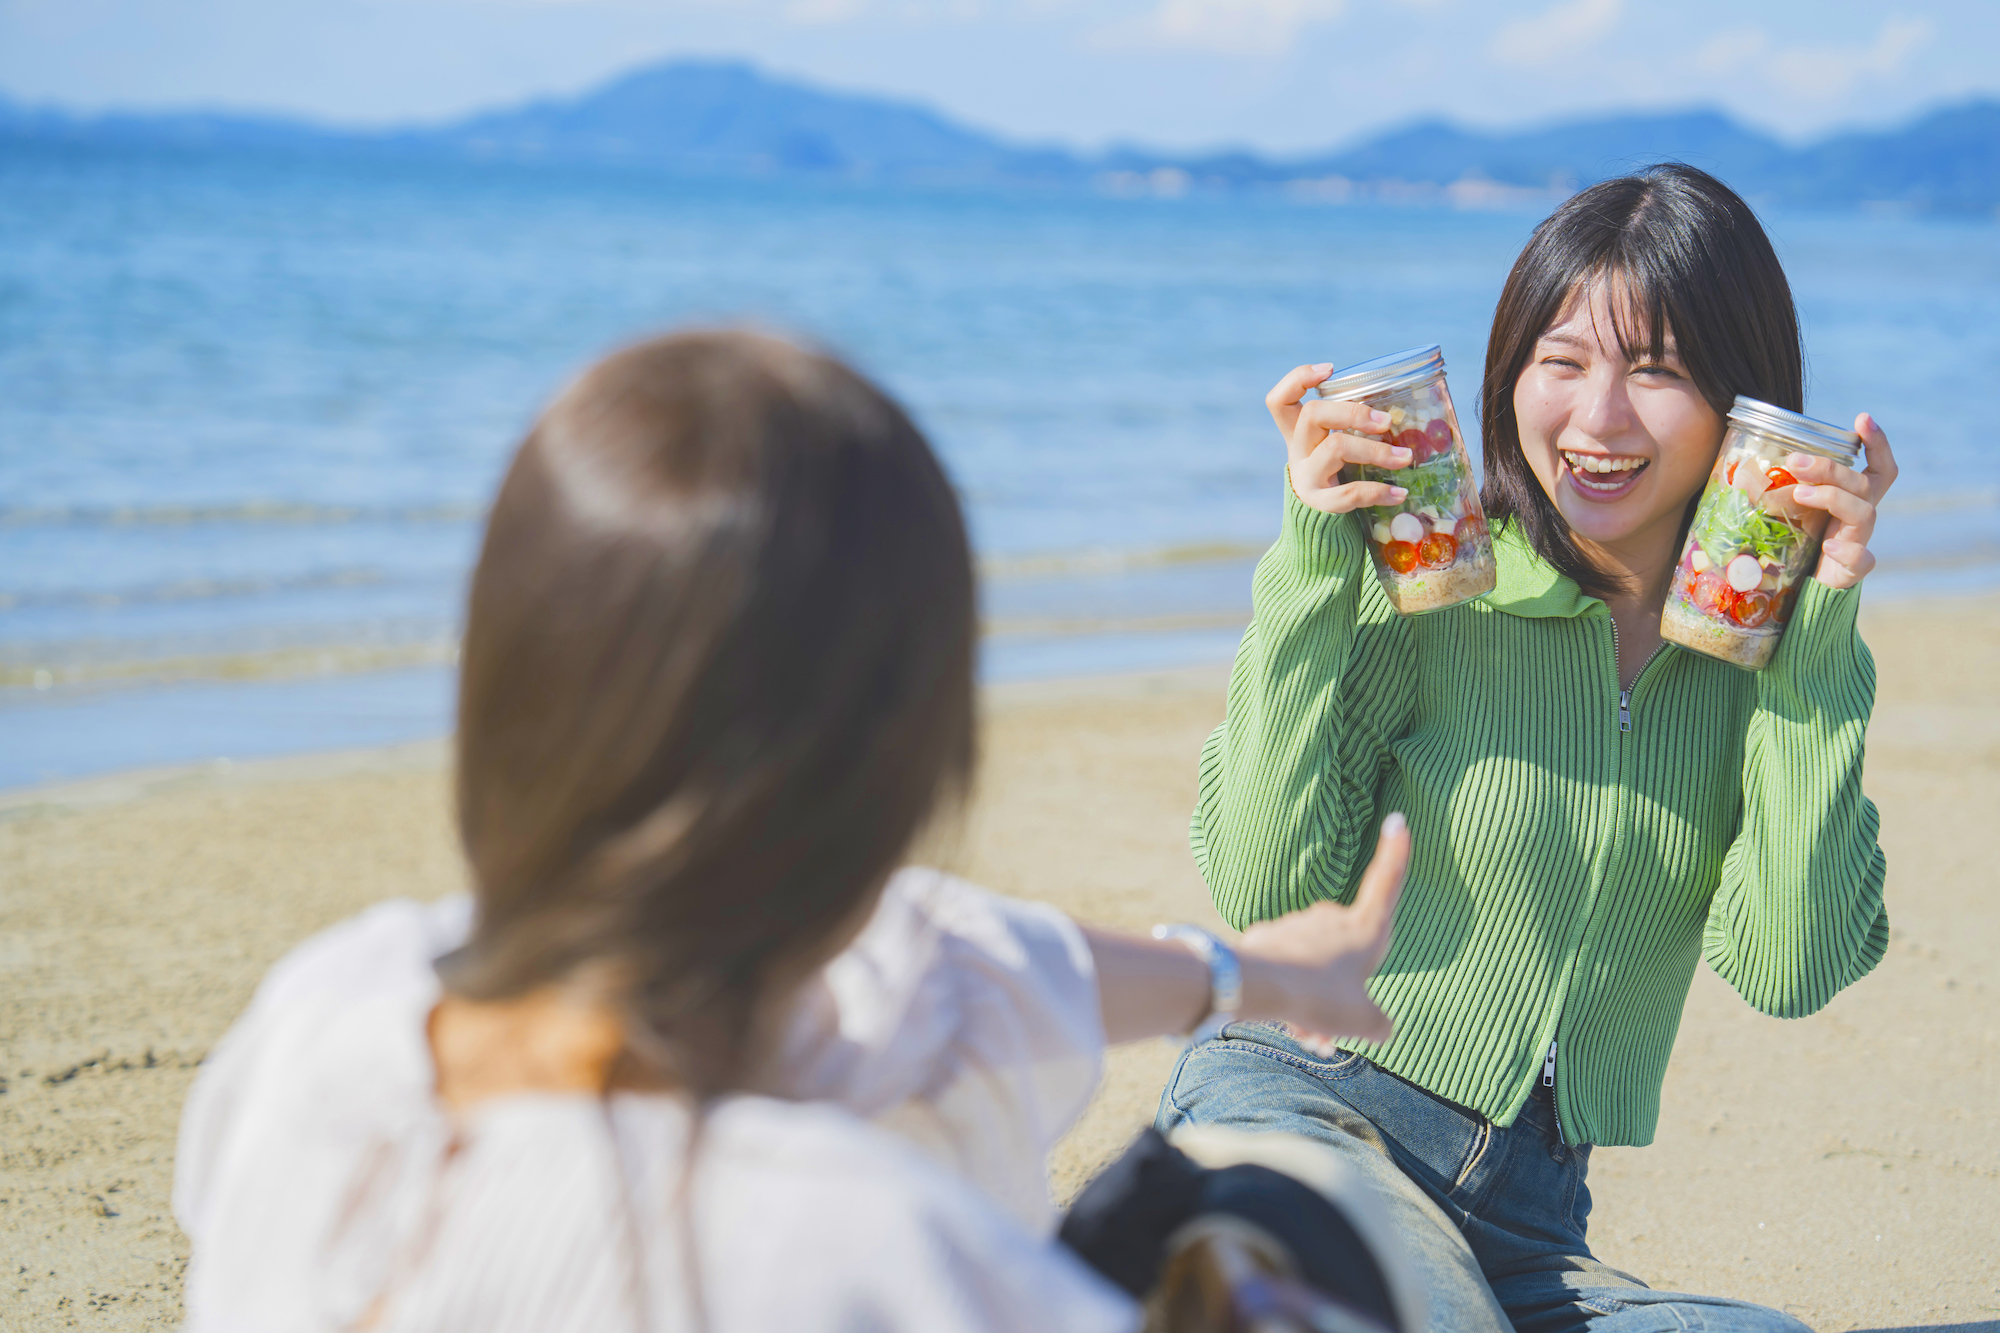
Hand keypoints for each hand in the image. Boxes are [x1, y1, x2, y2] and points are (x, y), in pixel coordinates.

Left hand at [1236, 812, 1408, 1043]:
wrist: (1257, 986)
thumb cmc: (1320, 998)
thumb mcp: (1363, 1021)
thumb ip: (1379, 1023)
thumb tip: (1380, 1025)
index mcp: (1363, 929)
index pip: (1386, 885)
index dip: (1396, 855)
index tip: (1397, 819)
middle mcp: (1330, 918)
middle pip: (1346, 954)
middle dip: (1343, 988)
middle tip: (1332, 1029)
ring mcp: (1297, 924)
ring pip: (1314, 965)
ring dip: (1314, 998)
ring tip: (1306, 1033)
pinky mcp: (1268, 936)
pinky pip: (1286, 968)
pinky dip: (1289, 993)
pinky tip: (1283, 1017)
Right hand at [1267, 363, 1412, 514]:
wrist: (1319, 527)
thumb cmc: (1337, 476)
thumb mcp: (1335, 448)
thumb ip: (1354, 427)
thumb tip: (1407, 405)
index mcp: (1298, 433)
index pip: (1280, 400)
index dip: (1297, 379)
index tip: (1330, 369)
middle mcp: (1297, 451)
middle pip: (1312, 414)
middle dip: (1352, 412)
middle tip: (1387, 422)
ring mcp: (1305, 476)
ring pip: (1335, 448)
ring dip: (1376, 450)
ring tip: (1405, 457)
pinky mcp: (1319, 502)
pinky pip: (1347, 493)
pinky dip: (1377, 491)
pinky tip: (1399, 493)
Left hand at [1788, 413, 1898, 589]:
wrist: (1803, 593)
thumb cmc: (1796, 545)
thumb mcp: (1793, 512)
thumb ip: (1783, 488)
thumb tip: (1741, 463)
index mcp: (1851, 500)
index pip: (1878, 468)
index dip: (1877, 443)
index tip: (1861, 418)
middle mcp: (1859, 518)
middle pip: (1864, 485)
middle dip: (1831, 469)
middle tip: (1794, 462)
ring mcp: (1859, 543)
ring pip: (1864, 513)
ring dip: (1832, 498)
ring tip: (1800, 493)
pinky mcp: (1851, 572)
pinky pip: (1862, 560)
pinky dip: (1848, 550)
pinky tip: (1829, 545)